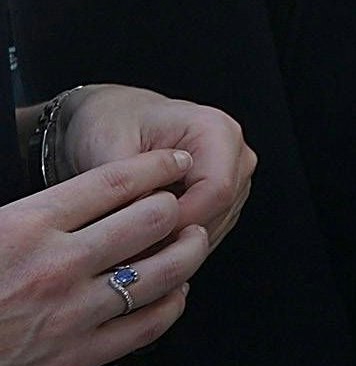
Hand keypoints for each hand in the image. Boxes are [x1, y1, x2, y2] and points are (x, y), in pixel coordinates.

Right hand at [0, 149, 210, 365]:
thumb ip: (23, 211)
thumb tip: (65, 190)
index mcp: (26, 226)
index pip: (114, 182)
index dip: (156, 166)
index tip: (173, 160)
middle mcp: (57, 266)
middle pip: (151, 219)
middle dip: (177, 204)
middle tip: (186, 200)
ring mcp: (73, 312)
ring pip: (163, 271)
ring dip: (188, 250)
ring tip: (192, 239)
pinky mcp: (78, 355)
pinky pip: (148, 325)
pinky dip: (172, 304)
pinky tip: (175, 293)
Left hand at [62, 86, 254, 249]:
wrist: (111, 118)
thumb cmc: (110, 123)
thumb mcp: (109, 148)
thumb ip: (129, 185)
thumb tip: (143, 223)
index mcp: (217, 131)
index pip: (217, 191)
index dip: (179, 220)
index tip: (137, 235)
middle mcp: (236, 154)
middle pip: (219, 213)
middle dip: (172, 236)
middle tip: (125, 248)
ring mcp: (235, 177)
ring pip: (214, 228)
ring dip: (172, 243)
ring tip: (128, 243)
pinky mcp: (225, 198)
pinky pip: (206, 232)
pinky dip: (174, 243)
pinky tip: (142, 239)